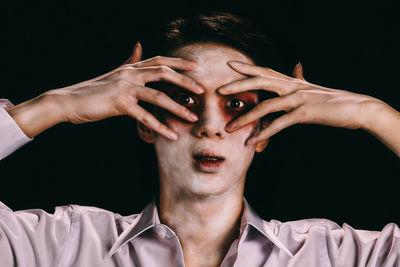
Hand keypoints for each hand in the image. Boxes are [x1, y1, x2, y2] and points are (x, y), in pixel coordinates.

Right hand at [8, 42, 204, 139]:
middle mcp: (130, 74)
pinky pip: (144, 117)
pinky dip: (159, 127)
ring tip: (192, 117)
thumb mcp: (114, 73)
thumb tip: (139, 46)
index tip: (195, 66)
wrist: (68, 101)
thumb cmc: (93, 90)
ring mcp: (125, 88)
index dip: (178, 62)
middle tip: (201, 90)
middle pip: (163, 72)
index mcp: (130, 68)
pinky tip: (171, 135)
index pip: (159, 61)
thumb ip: (129, 61)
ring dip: (177, 107)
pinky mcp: (119, 103)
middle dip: (184, 81)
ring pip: (157, 96)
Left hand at [217, 61, 384, 144]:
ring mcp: (299, 98)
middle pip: (261, 81)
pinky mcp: (305, 112)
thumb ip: (299, 79)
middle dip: (239, 85)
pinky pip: (280, 124)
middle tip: (219, 90)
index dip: (248, 67)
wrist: (357, 108)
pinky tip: (253, 142)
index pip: (266, 71)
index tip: (230, 64)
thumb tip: (296, 66)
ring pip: (266, 106)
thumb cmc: (332, 101)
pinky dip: (265, 133)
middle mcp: (293, 86)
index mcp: (292, 81)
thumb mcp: (312, 89)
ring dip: (246, 118)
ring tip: (229, 128)